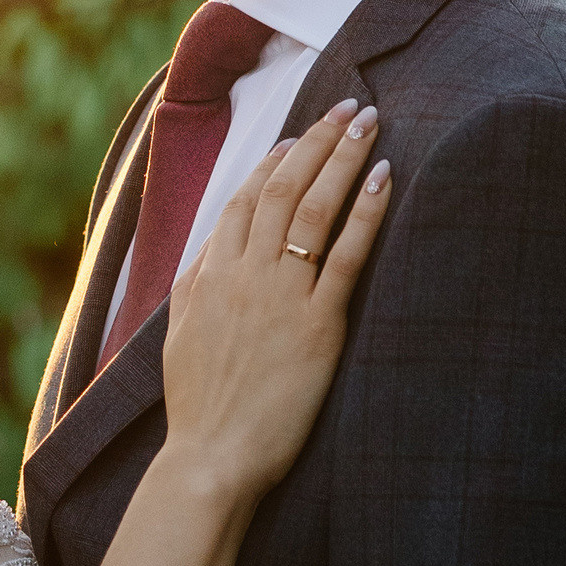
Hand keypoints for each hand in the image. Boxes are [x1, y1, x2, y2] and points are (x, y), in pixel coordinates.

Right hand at [162, 98, 389, 500]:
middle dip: (317, 141)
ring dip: (342, 158)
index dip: (274, 161)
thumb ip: (197, 285)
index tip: (300, 136)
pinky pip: (344, 255)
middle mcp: (242, 275)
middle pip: (281, 188)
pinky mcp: (315, 325)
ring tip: (369, 122)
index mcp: (208, 275)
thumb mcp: (181, 336)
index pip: (242, 199)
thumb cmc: (201, 409)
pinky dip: (365, 212)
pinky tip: (384, 179)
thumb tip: (212, 250)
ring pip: (311, 208)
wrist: (211, 459)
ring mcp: (278, 296)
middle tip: (348, 106)